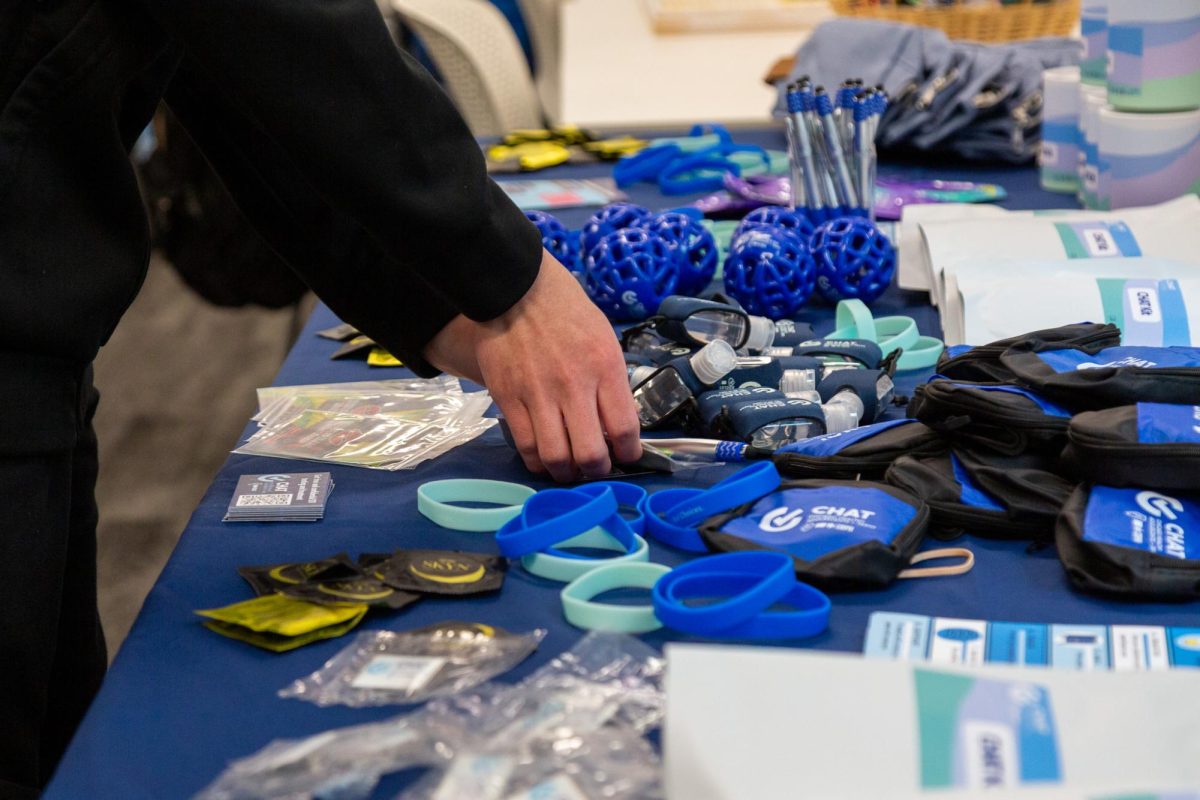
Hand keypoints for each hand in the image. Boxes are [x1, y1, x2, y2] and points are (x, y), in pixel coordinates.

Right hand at [424, 250, 641, 480]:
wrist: (515, 288)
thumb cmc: (565, 310)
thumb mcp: (604, 337)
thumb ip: (611, 381)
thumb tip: (617, 424)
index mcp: (605, 367)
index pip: (625, 429)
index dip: (630, 453)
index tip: (627, 456)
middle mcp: (574, 385)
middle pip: (591, 454)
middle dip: (598, 471)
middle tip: (597, 468)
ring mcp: (539, 394)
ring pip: (556, 457)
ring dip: (566, 473)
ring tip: (569, 470)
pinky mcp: (509, 398)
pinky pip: (525, 445)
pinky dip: (536, 461)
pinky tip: (543, 458)